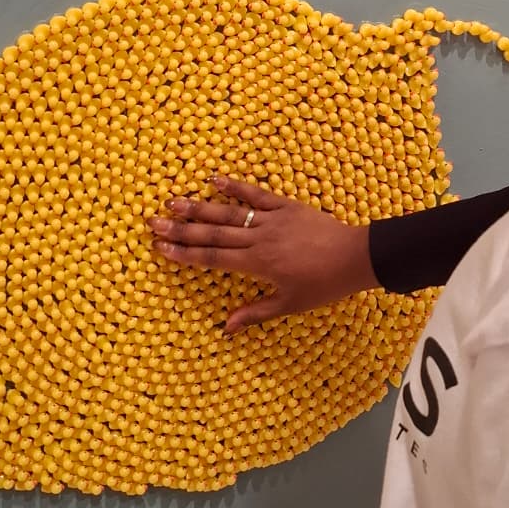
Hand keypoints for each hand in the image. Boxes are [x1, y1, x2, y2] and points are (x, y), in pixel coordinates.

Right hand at [148, 176, 378, 333]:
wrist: (355, 257)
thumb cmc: (323, 285)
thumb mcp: (290, 304)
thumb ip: (255, 313)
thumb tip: (225, 327)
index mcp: (258, 264)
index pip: (213, 258)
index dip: (185, 254)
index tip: (161, 248)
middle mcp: (259, 239)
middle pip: (213, 234)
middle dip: (181, 230)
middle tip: (153, 223)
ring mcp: (272, 219)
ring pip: (229, 213)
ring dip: (199, 207)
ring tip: (173, 202)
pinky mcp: (286, 206)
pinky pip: (256, 194)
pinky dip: (235, 187)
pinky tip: (214, 180)